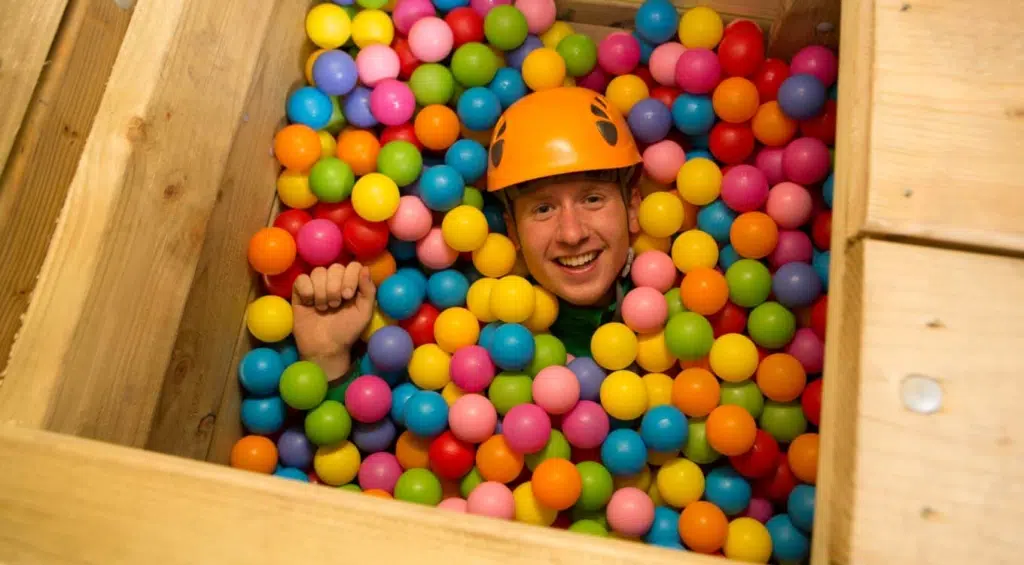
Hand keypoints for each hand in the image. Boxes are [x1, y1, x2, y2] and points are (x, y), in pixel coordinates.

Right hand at [291, 262, 376, 380]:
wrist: (325, 347)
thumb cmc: (347, 331)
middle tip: (335, 306)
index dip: (350, 278)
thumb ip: (368, 291)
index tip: (348, 296)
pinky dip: (307, 292)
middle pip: (335, 267)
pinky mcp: (300, 291)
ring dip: (322, 292)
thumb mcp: (364, 313)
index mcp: (351, 283)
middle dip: (335, 288)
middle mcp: (334, 281)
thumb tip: (365, 268)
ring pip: (318, 272)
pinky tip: (310, 304)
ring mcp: (317, 284)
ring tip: (323, 308)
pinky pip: (302, 279)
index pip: (352, 266)